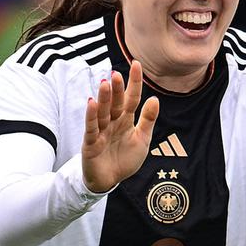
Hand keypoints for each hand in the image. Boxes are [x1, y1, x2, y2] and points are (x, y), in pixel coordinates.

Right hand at [80, 61, 159, 193]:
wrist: (109, 181)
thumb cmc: (124, 159)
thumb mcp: (142, 140)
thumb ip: (147, 120)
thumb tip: (155, 99)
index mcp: (126, 120)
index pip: (131, 98)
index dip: (134, 83)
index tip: (136, 64)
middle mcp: (113, 122)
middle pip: (116, 103)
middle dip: (117, 89)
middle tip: (117, 74)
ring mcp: (101, 131)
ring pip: (103, 112)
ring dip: (104, 98)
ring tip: (105, 83)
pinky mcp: (90, 142)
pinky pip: (91, 127)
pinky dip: (91, 116)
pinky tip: (91, 103)